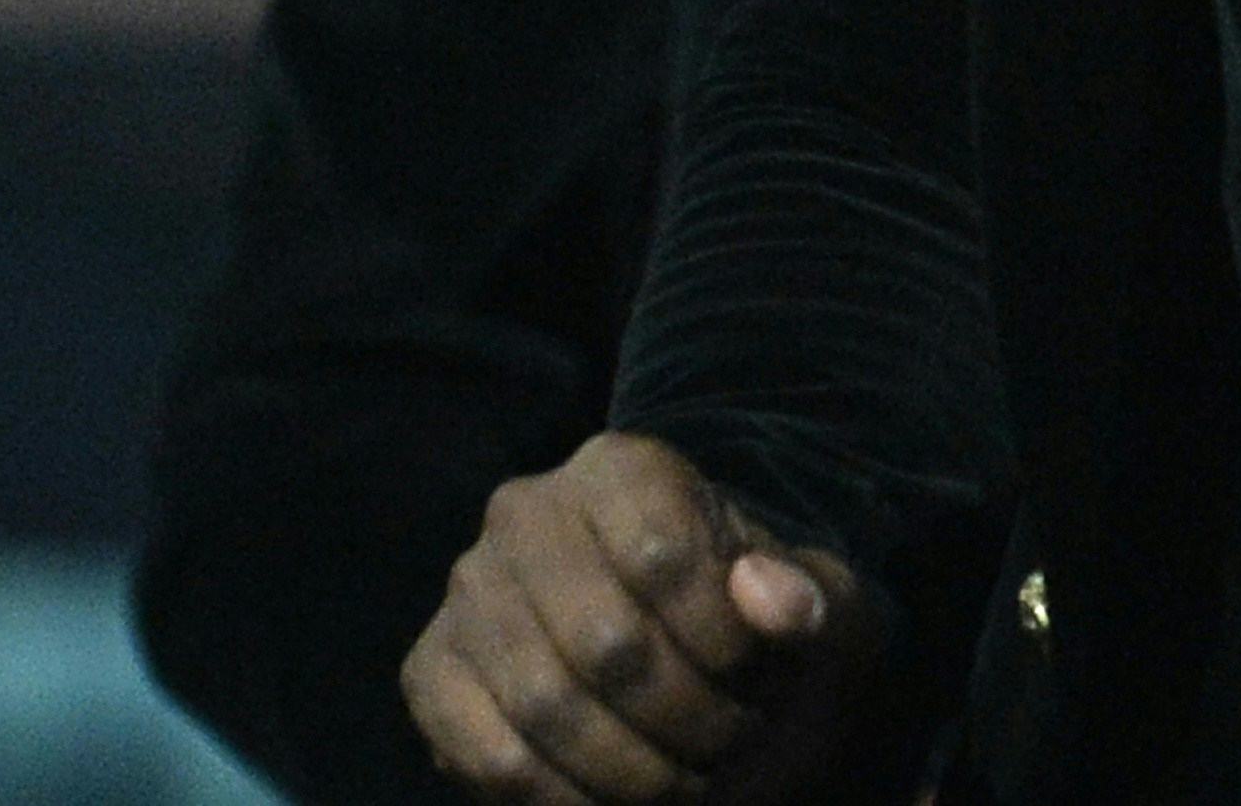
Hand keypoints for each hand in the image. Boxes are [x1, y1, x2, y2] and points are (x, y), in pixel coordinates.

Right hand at [402, 430, 883, 802]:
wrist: (682, 652)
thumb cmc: (748, 620)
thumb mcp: (809, 600)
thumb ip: (808, 596)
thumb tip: (777, 602)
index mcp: (620, 468)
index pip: (663, 555)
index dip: (722, 639)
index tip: (761, 680)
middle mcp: (525, 512)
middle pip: (607, 643)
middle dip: (685, 719)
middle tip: (729, 748)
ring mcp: (467, 592)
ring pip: (548, 707)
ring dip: (634, 771)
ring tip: (685, 782)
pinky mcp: (430, 671)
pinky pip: (490, 756)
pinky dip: (563, 799)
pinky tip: (615, 803)